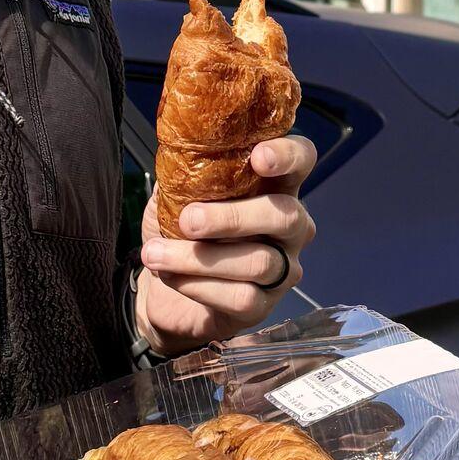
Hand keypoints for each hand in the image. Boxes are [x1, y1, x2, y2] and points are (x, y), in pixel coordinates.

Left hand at [134, 134, 317, 354]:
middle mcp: (290, 227)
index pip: (302, 160)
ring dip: (199, 257)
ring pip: (259, 261)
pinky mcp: (264, 306)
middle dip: (233, 217)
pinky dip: (198, 286)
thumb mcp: (176, 196)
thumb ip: (184, 173)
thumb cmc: (179, 235)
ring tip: (156, 254)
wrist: (163, 294)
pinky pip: (241, 297)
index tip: (258, 157)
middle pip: (285, 215)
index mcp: (273, 188)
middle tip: (188, 220)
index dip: (288, 155)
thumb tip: (177, 153)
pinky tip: (170, 277)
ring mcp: (283, 269)